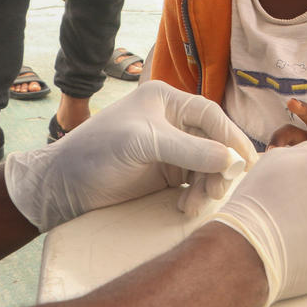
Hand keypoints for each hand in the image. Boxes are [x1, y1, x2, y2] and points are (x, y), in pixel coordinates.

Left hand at [4, 81, 257, 229]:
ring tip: (194, 205)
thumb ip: (189, 150)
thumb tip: (232, 159)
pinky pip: (194, 180)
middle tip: (216, 192)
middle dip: (218, 167)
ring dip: (207, 185)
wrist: (61, 188)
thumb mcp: (143, 145)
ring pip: (206, 163)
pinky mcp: (163, 172)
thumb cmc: (96, 154)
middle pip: (213, 141)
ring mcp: (168, 147)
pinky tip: (186, 207)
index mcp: (166, 100)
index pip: (210, 114)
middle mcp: (171, 120)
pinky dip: (195, 194)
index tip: (244, 164)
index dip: (232, 137)